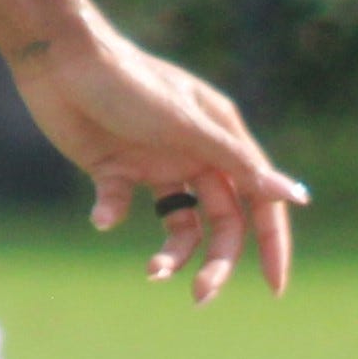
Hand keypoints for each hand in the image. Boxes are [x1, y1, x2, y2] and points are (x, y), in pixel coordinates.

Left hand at [10, 21, 305, 302]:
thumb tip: (296, 196)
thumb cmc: (130, 82)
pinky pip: (123, 205)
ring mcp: (155, 163)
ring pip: (178, 225)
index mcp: (222, 139)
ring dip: (171, 254)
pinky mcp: (115, 169)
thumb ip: (237, 164)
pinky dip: (114, 215)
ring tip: (152, 273)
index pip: (259, 200)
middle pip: (221, 222)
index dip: (271, 243)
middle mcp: (194, 154)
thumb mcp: (187, 125)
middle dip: (215, 261)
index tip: (274, 288)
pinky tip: (103, 214)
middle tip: (201, 297)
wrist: (61, 61)